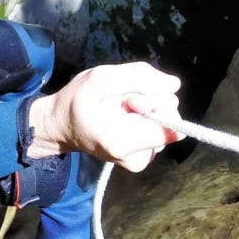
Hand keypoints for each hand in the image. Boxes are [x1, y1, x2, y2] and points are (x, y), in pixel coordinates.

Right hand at [28, 63, 184, 171]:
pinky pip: (159, 129)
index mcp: (124, 143)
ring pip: (165, 123)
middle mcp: (138, 159)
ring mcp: (142, 160)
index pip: (171, 126)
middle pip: (169, 120)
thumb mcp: (101, 78)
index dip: (156, 102)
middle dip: (150, 101)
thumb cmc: (78, 101)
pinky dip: (146, 118)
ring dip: (147, 109)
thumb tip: (174, 85)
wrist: (64, 126)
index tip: (131, 98)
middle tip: (121, 101)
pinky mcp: (144, 157)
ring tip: (120, 109)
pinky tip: (125, 117)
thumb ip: (139, 77)